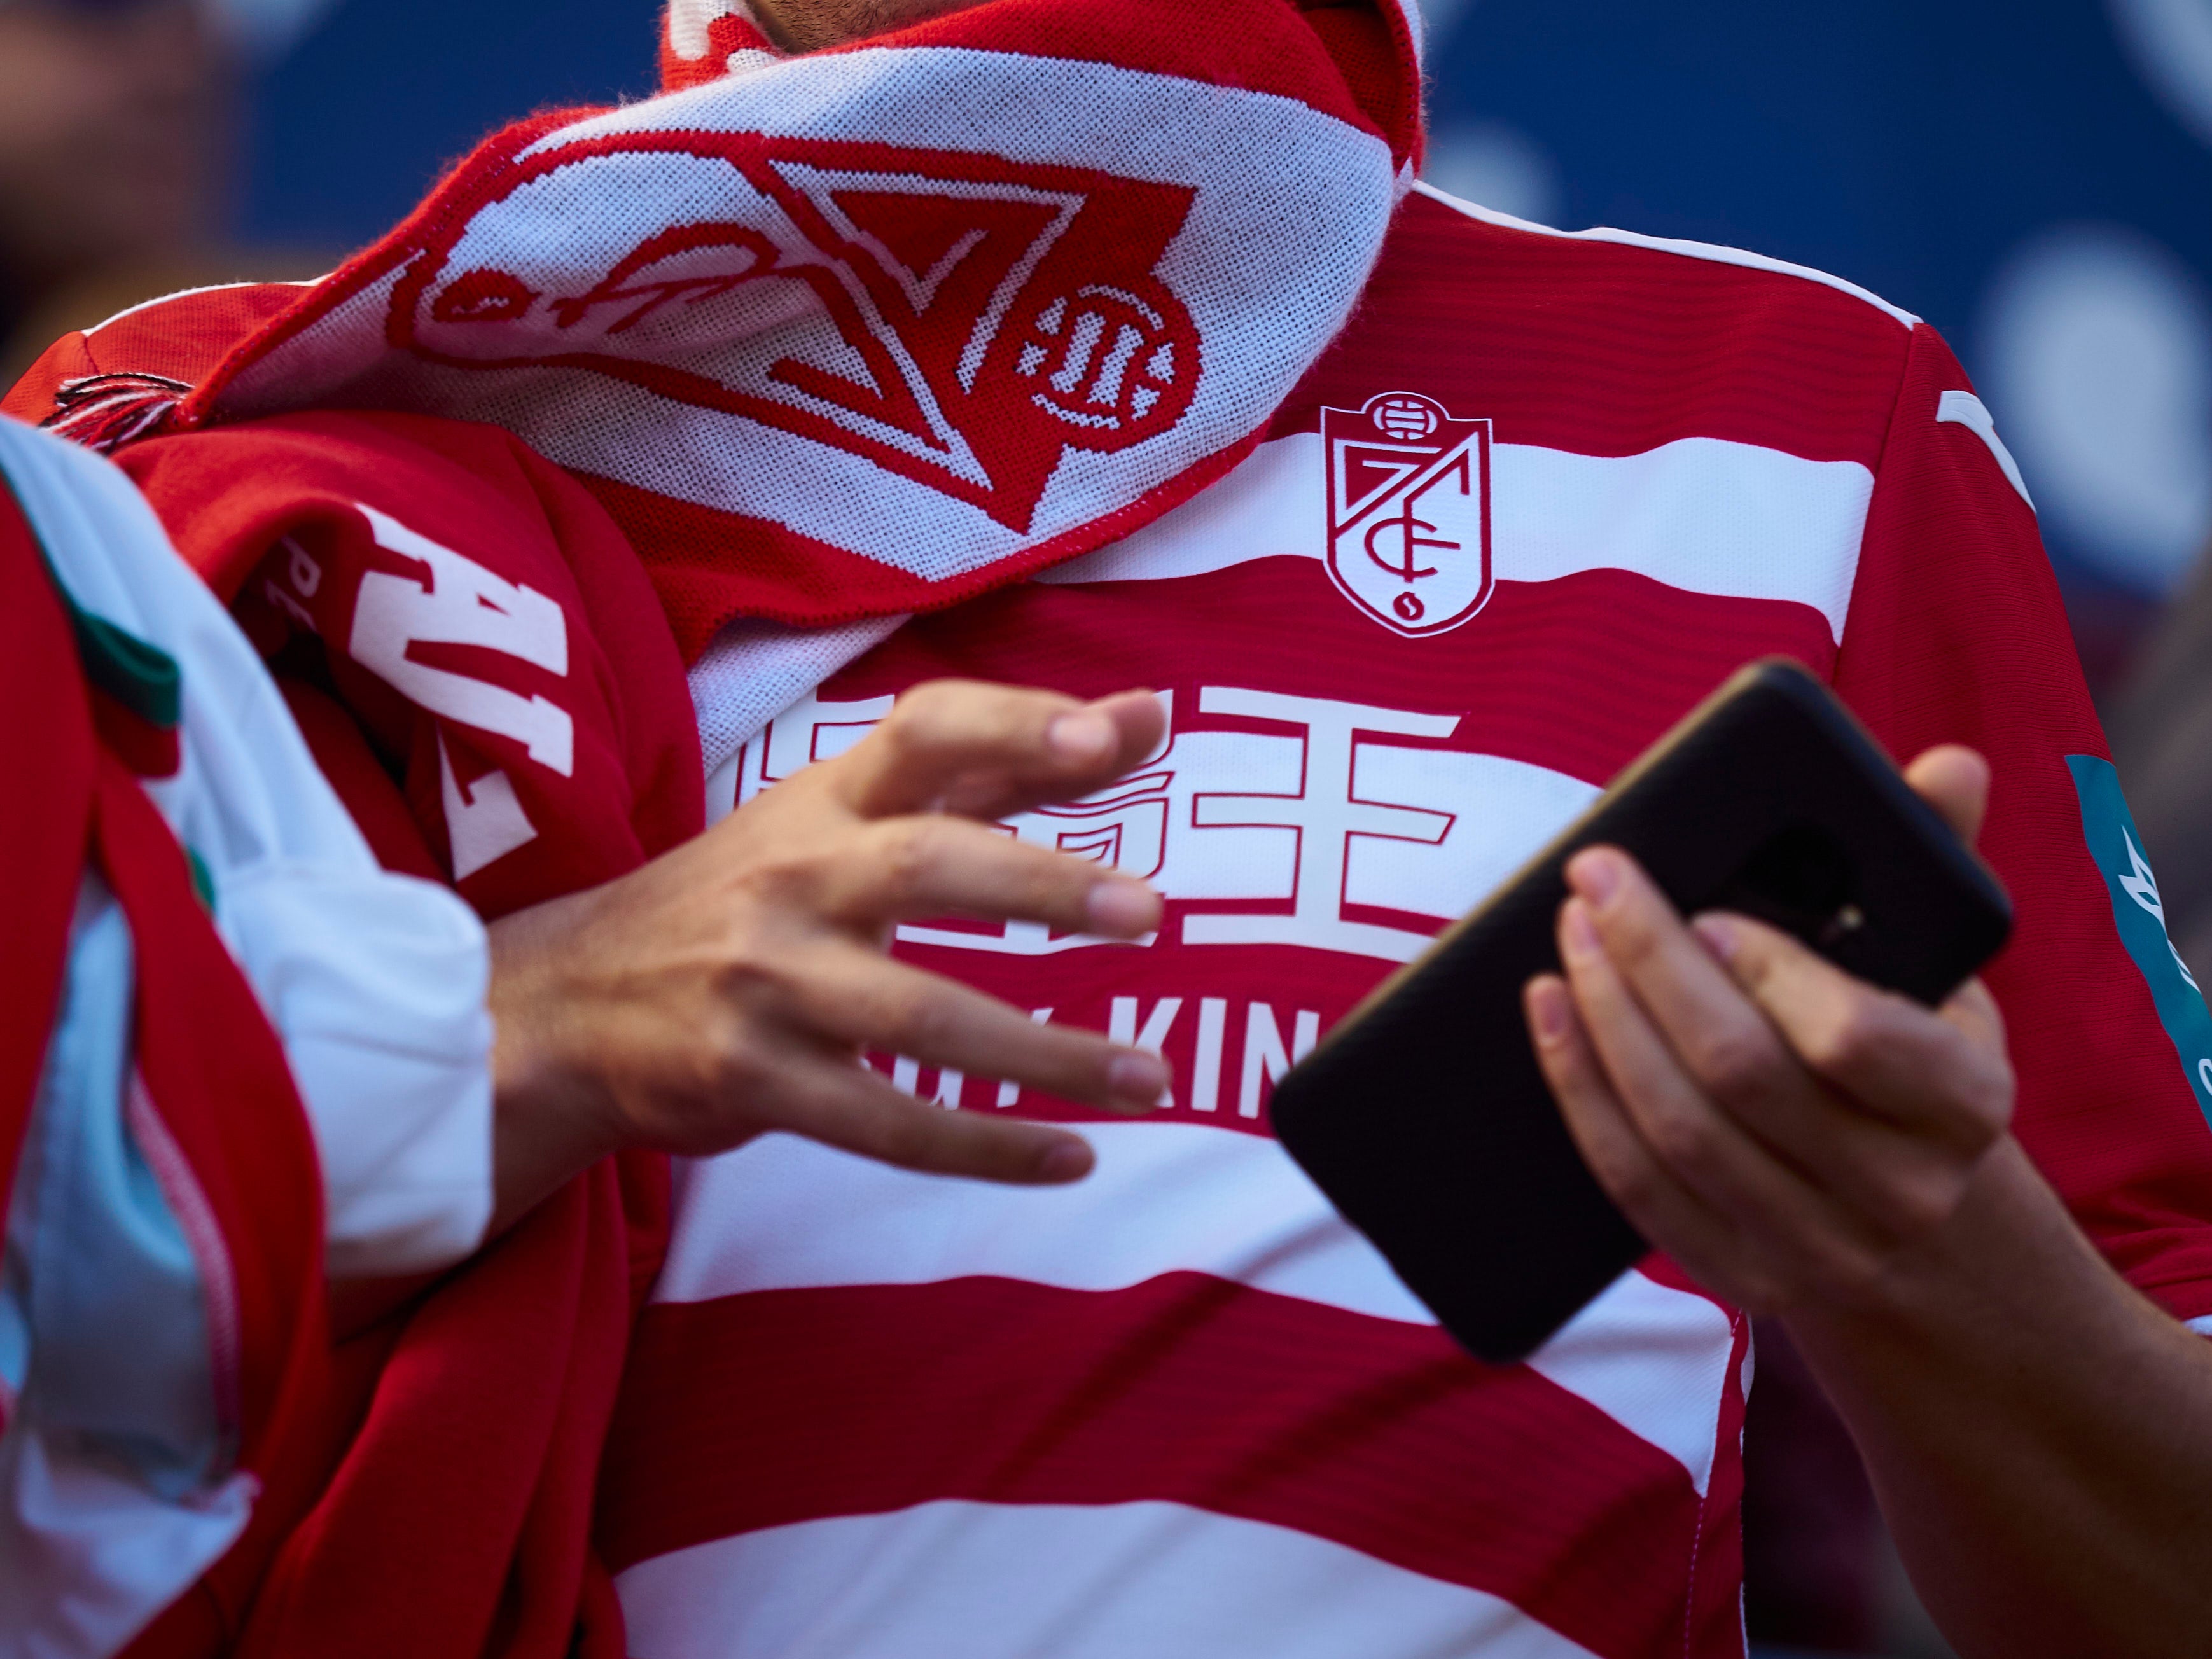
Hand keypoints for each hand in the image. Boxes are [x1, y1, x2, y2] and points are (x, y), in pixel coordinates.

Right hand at [485, 680, 1173, 1229]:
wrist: (569, 1004)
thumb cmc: (750, 897)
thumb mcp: (852, 814)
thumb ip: (1001, 769)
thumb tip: (1145, 715)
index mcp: (826, 799)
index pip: (924, 732)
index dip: (1013, 727)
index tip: (1107, 740)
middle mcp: (795, 875)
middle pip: (924, 864)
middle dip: (1041, 885)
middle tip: (1151, 912)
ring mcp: (768, 981)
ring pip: (920, 1018)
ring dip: (1045, 1053)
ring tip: (1148, 1077)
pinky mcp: (754, 1081)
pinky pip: (887, 1124)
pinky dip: (984, 1147)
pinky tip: (1068, 1154)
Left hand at [1521, 745, 2015, 1315]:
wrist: (1921, 1227)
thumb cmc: (1907, 1058)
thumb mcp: (1938, 970)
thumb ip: (1932, 860)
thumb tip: (1947, 763)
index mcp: (1967, 1101)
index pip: (1854, 1037)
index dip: (1767, 971)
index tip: (1701, 909)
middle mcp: (1905, 1190)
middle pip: (1744, 1076)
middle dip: (1652, 969)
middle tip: (1595, 885)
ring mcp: (1822, 1250)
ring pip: (1680, 1135)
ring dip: (1605, 1027)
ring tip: (1565, 941)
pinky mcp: (1745, 1281)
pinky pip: (1639, 1192)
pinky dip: (1582, 1099)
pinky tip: (1549, 1020)